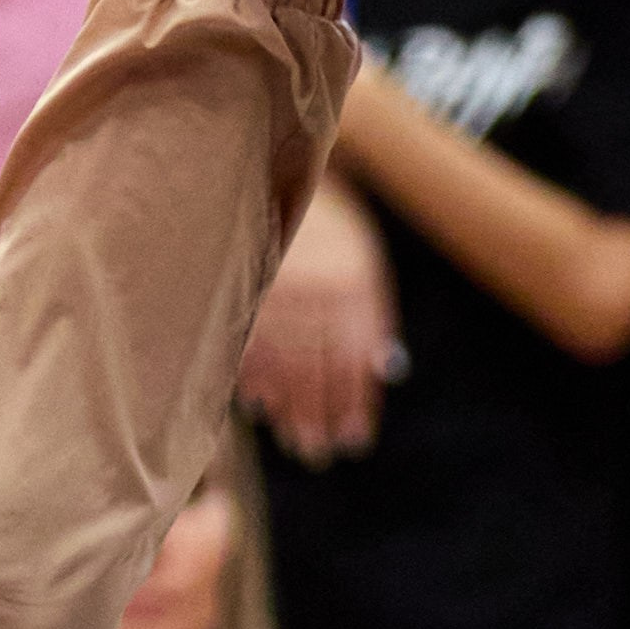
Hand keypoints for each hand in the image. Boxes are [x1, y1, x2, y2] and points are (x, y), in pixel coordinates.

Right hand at [238, 177, 405, 467]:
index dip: (357, 402)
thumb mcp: (364, 263)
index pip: (357, 358)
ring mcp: (277, 294)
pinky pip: (248, 347)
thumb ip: (373, 317)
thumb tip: (388, 370)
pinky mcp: (241, 293)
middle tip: (321, 455)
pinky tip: (261, 409)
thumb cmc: (331, 229)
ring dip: (290, 411)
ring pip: (283, 366)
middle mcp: (317, 294)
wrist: (279, 173)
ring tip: (296, 444)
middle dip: (321, 418)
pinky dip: (254, 380)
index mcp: (353, 286)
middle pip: (319, 371)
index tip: (356, 439)